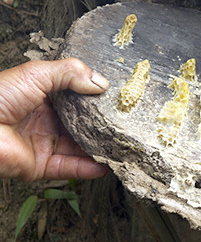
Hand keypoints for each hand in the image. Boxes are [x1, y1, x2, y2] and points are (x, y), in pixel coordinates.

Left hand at [0, 59, 109, 180]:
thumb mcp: (37, 73)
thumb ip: (71, 73)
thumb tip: (100, 82)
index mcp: (41, 97)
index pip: (75, 99)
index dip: (93, 99)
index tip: (114, 99)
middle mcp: (44, 121)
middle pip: (80, 125)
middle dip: (100, 126)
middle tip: (122, 123)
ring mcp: (43, 144)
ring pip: (78, 149)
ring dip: (99, 149)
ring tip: (120, 146)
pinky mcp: (40, 166)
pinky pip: (69, 168)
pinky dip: (88, 168)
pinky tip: (105, 164)